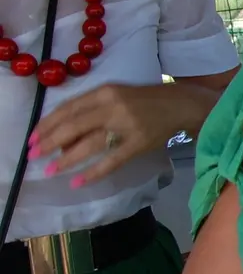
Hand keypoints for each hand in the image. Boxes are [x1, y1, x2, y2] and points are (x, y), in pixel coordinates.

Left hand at [28, 83, 192, 187]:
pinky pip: (112, 160)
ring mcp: (127, 126)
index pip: (68, 108)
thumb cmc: (142, 100)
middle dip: (50, 142)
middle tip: (34, 155)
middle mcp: (113, 107)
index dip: (47, 124)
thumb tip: (63, 136)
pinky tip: (78, 182)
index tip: (32, 138)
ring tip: (51, 171)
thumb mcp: (114, 96)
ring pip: (90, 144)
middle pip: (74, 126)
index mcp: (105, 92)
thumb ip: (91, 110)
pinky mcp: (139, 143)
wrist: (180, 104)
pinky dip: (93, 172)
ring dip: (67, 159)